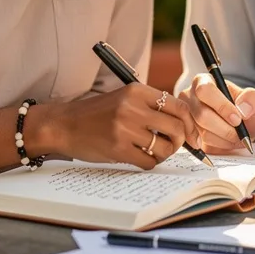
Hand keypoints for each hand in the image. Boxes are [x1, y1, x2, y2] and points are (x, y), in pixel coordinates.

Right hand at [37, 84, 203, 169]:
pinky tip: (141, 158)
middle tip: (173, 145)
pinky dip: (150, 163)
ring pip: (165, 147)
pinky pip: (148, 161)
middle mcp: (132, 107)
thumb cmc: (96, 113)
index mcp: (136, 90)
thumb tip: (184, 123)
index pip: (178, 106)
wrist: (63, 124)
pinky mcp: (117, 148)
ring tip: (155, 152)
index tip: (191, 134)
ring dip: (164, 154)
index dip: (189, 123)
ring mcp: (125, 128)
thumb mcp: (124, 98)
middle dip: (180, 141)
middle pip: (176, 127)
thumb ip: (150, 105)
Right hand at [177, 74, 254, 154]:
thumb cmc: (244, 110)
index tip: (237, 120)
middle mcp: (189, 97)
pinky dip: (215, 146)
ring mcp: (185, 117)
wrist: (240, 128)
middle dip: (225, 128)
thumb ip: (252, 99)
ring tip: (235, 138)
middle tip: (239, 134)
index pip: (206, 91)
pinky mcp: (185, 134)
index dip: (222, 106)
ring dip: (223, 139)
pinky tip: (223, 142)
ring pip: (201, 133)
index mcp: (204, 81)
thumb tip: (242, 108)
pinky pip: (198, 145)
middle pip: (202, 115)